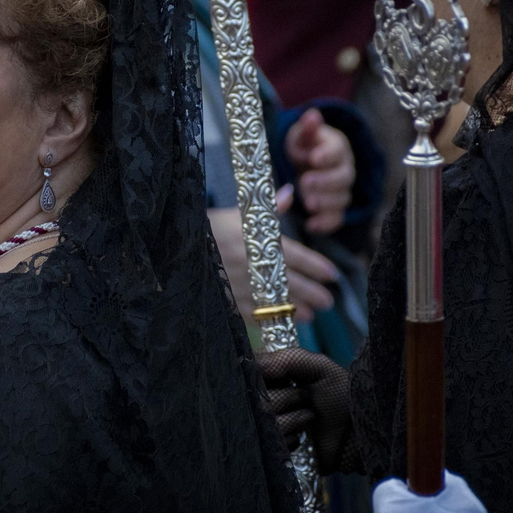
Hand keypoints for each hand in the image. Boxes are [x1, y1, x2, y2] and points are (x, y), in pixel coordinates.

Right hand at [209, 199, 336, 322]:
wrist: (181, 242)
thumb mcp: (240, 213)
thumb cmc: (213, 227)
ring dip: (294, 309)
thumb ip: (269, 208)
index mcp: (255, 238)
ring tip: (311, 314)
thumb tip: (291, 192)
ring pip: (273, 299)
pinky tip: (282, 321)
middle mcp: (249, 261)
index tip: (331, 274)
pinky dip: (269, 318)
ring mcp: (237, 282)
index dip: (315, 265)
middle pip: (288, 280)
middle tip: (328, 301)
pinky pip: (251, 312)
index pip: (293, 254)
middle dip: (312, 292)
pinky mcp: (225, 298)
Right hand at [255, 348, 354, 470]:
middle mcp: (262, 400)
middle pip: (255, 398)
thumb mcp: (320, 368)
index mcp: (270, 377)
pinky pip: (271, 441)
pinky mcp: (273, 448)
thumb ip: (290, 359)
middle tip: (305, 397)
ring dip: (293, 419)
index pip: (248, 372)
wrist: (357, 433)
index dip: (261, 375)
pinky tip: (303, 436)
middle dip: (286, 397)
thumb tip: (257, 364)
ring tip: (310, 417)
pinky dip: (291, 438)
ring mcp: (266, 427)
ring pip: (264, 421)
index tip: (282, 377)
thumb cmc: (340, 396)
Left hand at [285, 109, 355, 234]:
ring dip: (325, 202)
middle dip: (324, 182)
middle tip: (304, 183)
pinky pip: (337, 218)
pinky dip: (326, 223)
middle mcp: (344, 169)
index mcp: (337, 148)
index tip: (313, 158)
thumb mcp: (302, 135)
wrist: (309, 161)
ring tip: (307, 203)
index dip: (327, 156)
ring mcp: (341, 190)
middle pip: (343, 178)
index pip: (338, 151)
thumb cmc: (306, 146)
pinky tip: (310, 225)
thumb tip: (312, 115)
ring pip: (342, 199)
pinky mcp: (335, 208)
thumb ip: (307, 128)